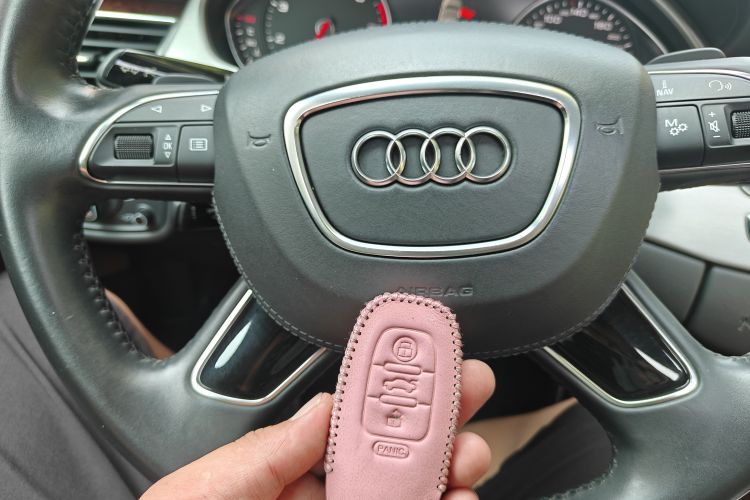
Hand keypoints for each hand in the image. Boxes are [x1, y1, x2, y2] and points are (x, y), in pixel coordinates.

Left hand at [142, 360, 494, 499]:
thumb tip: (324, 406)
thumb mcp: (213, 486)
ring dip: (448, 471)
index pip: (347, 425)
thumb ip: (271, 448)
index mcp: (285, 474)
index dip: (386, 393)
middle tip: (466, 395)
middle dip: (434, 425)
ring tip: (468, 454)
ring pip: (410, 496)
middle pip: (391, 460)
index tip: (421, 364)